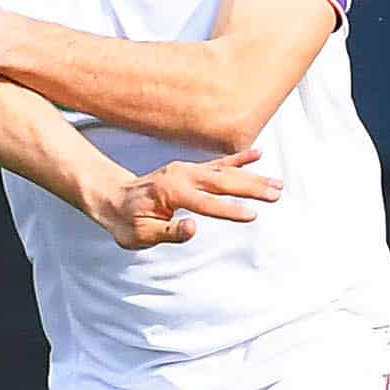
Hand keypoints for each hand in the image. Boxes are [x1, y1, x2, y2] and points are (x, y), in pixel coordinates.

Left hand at [91, 150, 280, 249]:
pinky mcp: (190, 170)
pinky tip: (257, 154)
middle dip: (251, 188)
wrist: (112, 198)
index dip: (229, 210)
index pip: (206, 204)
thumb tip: (193, 228)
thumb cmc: (125, 221)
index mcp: (171, 193)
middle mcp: (182, 176)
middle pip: (222, 182)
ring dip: (252, 177)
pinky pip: (218, 163)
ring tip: (277, 184)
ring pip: (225, 172)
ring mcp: (186, 170)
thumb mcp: (139, 235)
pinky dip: (238, 159)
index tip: (252, 215)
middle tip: (276, 195)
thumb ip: (167, 232)